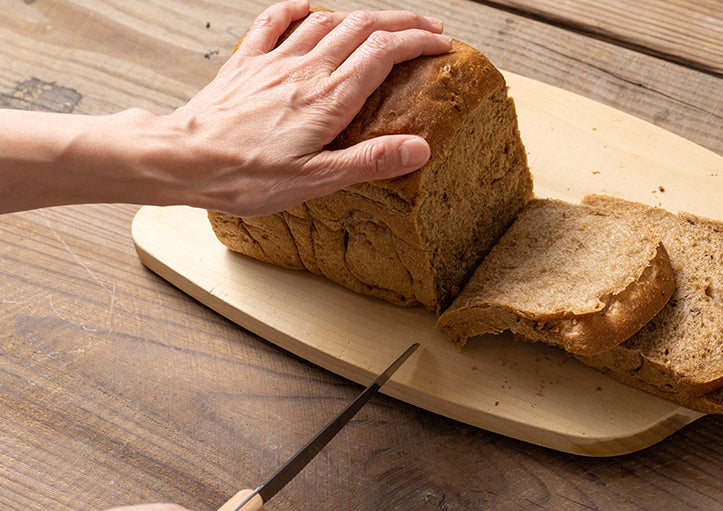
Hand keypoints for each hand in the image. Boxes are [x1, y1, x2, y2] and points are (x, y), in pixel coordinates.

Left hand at [0, 1, 450, 215]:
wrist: (180, 159)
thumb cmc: (242, 175)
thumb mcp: (315, 180)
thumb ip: (369, 161)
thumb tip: (418, 148)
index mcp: (327, 98)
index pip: (384, 53)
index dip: (418, 42)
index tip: (441, 44)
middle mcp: (305, 70)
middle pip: (363, 27)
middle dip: (402, 21)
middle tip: (428, 26)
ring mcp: (274, 62)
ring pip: (327, 20)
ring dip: (361, 16)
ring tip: (381, 21)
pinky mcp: (246, 64)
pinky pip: (274, 23)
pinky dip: (295, 10)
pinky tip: (305, 7)